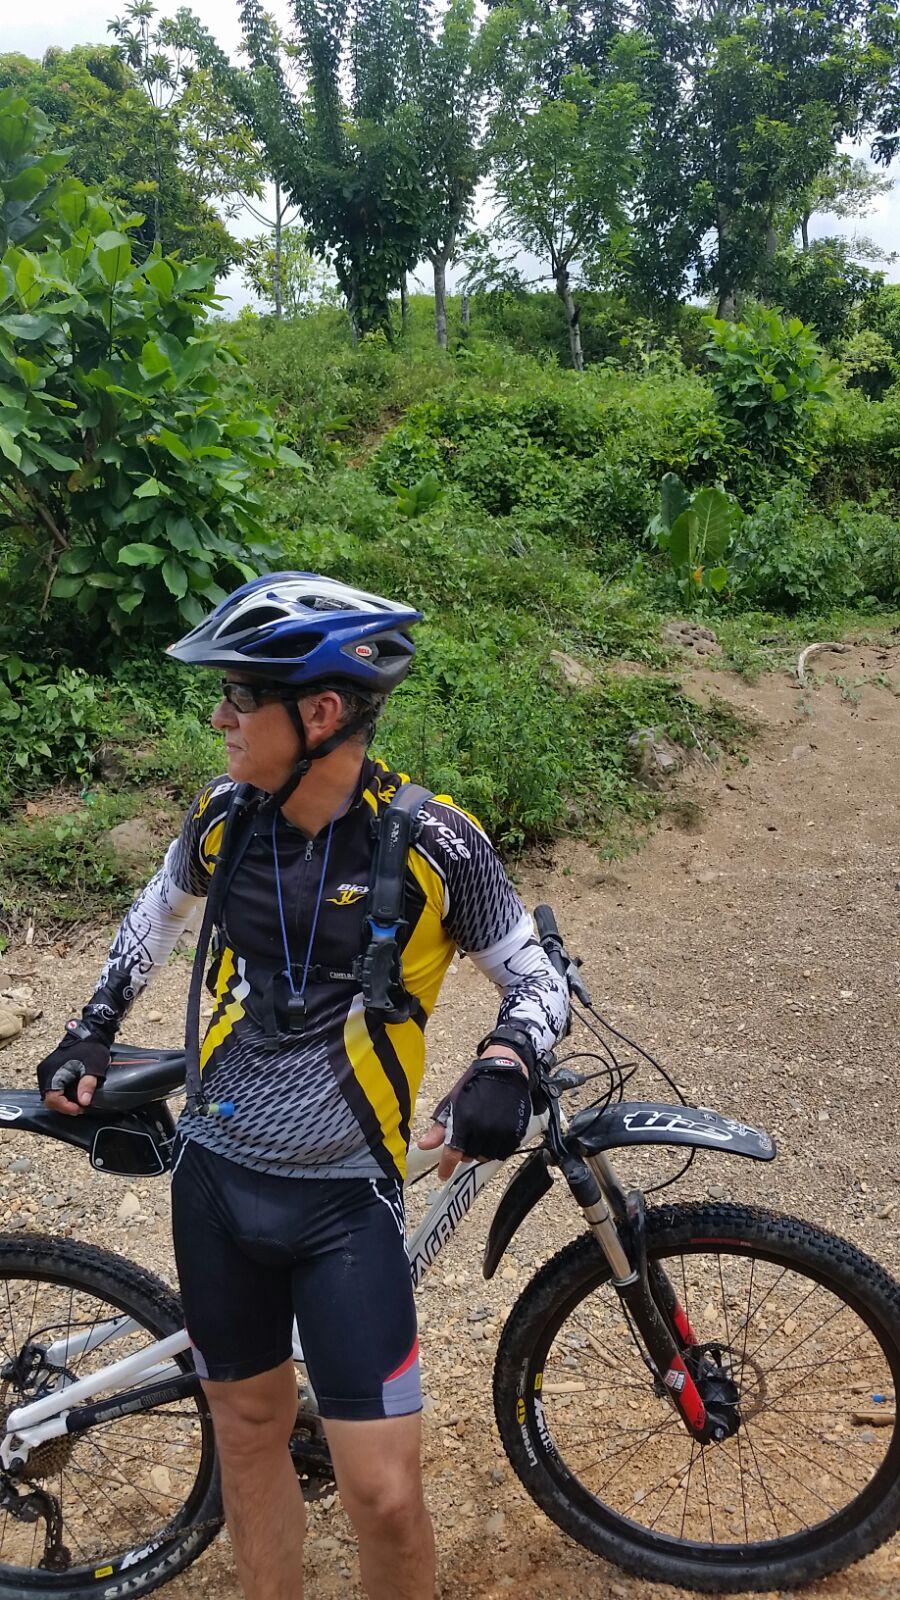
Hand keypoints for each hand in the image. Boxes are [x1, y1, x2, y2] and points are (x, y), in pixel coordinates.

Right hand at [38, 1031, 110, 1117]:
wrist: (89, 1034)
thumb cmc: (91, 1049)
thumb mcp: (93, 1067)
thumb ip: (87, 1084)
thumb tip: (83, 1102)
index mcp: (52, 1072)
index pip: (52, 1099)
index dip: (65, 1107)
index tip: (80, 1108)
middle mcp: (45, 1072)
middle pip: (49, 1099)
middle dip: (64, 1106)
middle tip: (80, 1107)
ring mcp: (46, 1070)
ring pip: (49, 1094)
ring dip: (62, 1100)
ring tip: (77, 1102)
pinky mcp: (50, 1069)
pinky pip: (51, 1087)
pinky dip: (61, 1093)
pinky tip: (72, 1094)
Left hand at [416, 1049, 529, 1180]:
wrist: (504, 1071)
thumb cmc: (474, 1084)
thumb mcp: (452, 1102)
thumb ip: (439, 1128)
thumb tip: (423, 1146)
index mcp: (464, 1121)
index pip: (452, 1153)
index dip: (446, 1167)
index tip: (443, 1175)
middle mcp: (483, 1129)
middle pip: (469, 1156)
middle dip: (464, 1151)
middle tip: (466, 1138)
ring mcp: (500, 1132)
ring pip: (486, 1156)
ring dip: (480, 1151)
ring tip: (480, 1134)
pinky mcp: (515, 1132)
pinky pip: (503, 1152)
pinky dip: (496, 1148)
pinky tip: (493, 1135)